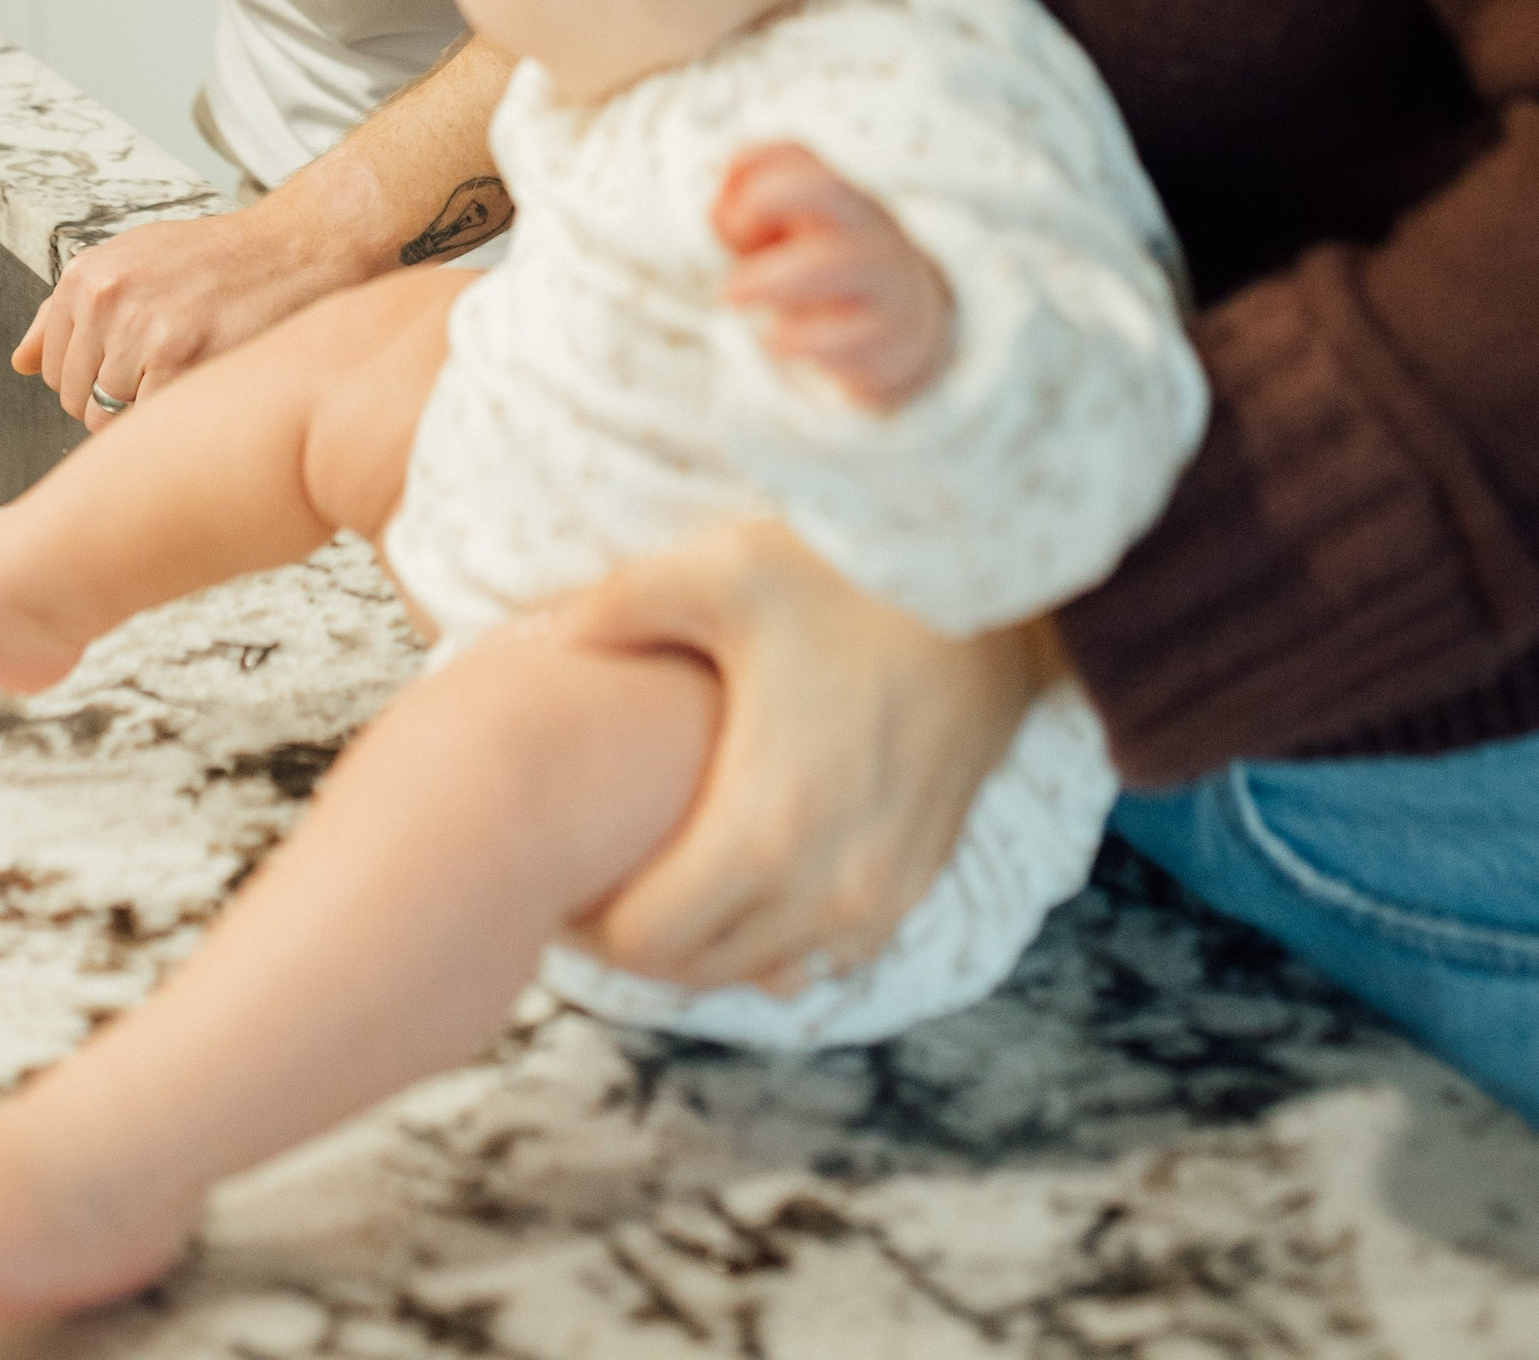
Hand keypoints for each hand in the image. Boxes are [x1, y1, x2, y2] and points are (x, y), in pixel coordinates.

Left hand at [16, 201, 336, 418]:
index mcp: (86, 276)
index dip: (95, 379)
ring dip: (148, 412)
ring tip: (192, 371)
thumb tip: (20, 363)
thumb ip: (69, 312)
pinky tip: (204, 385)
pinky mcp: (179, 361)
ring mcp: (140, 330)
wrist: (298, 248)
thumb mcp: (133, 261)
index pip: (51, 371)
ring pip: (109, 421)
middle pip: (76, 401)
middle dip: (117, 400)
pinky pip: (146, 425)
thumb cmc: (218, 260)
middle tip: (171, 370)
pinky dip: (173, 419)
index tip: (137, 364)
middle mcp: (104, 299)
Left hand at [554, 517, 1058, 992]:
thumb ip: (618, 608)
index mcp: (762, 829)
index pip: (644, 942)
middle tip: (607, 866)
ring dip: (712, 938)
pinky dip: (781, 932)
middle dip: (642, 932)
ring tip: (673, 865)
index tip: (570, 867)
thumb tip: (545, 642)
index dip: (589, 919)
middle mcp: (826, 888)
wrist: (993, 586)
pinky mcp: (920, 884)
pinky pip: (829, 952)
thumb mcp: (720, 569)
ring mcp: (881, 897)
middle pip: (697, 969)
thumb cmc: (850, 574)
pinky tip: (754, 868)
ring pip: (763, 968)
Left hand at [714, 142, 954, 408]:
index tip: (721, 205)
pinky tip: (773, 340)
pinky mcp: (886, 337)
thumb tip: (717, 212)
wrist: (907, 327)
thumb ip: (743, 221)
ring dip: (771, 278)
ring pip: (834, 262)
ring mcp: (881, 279)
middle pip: (819, 187)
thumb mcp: (787, 240)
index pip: (793, 154)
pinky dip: (799, 339)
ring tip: (732, 296)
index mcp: (835, 195)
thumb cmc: (826, 275)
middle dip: (765, 201)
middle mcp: (862, 226)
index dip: (747, 167)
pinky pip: (844, 335)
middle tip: (731, 236)